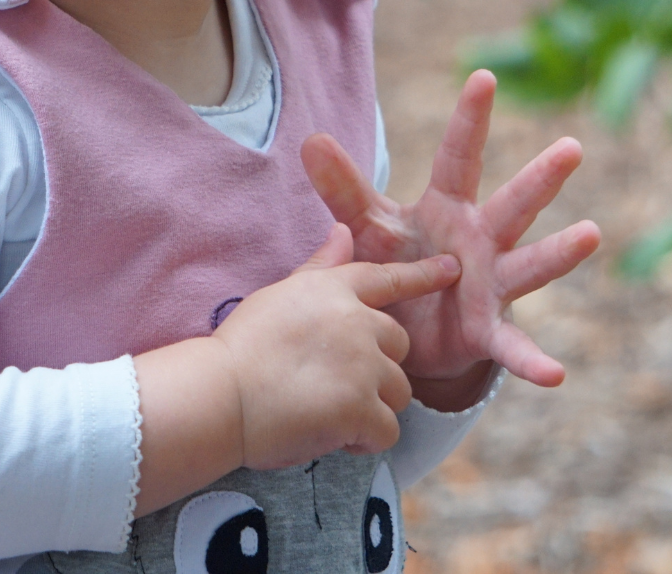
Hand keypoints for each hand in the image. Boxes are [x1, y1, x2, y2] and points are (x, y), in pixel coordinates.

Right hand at [211, 223, 460, 469]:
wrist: (219, 395)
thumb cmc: (240, 348)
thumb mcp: (280, 296)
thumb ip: (320, 268)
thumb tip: (343, 231)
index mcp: (334, 291)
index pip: (386, 279)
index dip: (422, 275)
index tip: (452, 269)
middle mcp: (356, 322)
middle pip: (399, 346)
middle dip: (377, 367)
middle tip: (331, 383)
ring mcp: (362, 365)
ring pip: (398, 392)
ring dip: (371, 407)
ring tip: (325, 411)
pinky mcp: (361, 408)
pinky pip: (386, 430)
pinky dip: (364, 440)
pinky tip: (330, 435)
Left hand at [301, 70, 600, 388]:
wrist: (404, 331)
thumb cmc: (395, 263)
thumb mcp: (368, 226)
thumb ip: (343, 190)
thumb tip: (310, 139)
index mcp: (448, 207)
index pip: (457, 157)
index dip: (468, 120)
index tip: (482, 78)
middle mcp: (480, 239)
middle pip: (512, 203)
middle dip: (540, 178)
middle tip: (570, 148)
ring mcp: (491, 285)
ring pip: (530, 265)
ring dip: (559, 253)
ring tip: (590, 235)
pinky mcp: (487, 331)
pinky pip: (512, 347)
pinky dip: (532, 360)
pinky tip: (554, 374)